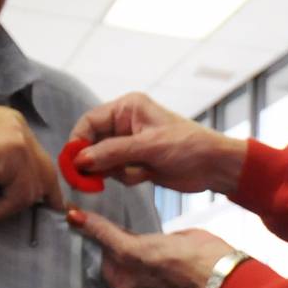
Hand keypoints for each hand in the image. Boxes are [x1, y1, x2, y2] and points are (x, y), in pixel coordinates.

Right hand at [0, 106, 61, 221]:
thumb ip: (1, 166)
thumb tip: (27, 193)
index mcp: (9, 121)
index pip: (38, 156)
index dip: (42, 182)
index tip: (49, 204)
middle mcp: (18, 125)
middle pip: (46, 170)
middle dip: (45, 196)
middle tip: (48, 215)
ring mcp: (18, 138)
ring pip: (34, 187)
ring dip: (6, 205)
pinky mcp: (14, 156)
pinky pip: (21, 196)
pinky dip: (0, 210)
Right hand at [68, 92, 245, 194]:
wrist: (214, 166)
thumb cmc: (188, 146)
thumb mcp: (148, 147)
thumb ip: (112, 152)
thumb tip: (79, 160)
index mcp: (128, 108)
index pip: (89, 122)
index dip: (78, 142)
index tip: (73, 163)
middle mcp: (125, 123)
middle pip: (92, 143)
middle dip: (94, 161)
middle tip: (90, 180)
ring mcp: (130, 143)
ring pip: (102, 160)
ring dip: (114, 171)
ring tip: (139, 171)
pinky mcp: (136, 162)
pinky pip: (116, 173)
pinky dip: (126, 178)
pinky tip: (146, 175)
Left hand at [68, 211, 231, 287]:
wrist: (211, 262)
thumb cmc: (173, 264)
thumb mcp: (131, 250)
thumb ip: (103, 233)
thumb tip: (73, 217)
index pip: (97, 262)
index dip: (87, 241)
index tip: (73, 219)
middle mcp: (132, 282)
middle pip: (107, 253)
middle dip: (98, 236)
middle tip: (81, 212)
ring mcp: (145, 266)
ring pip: (118, 244)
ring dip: (110, 230)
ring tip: (94, 213)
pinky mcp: (157, 251)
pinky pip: (132, 237)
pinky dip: (124, 228)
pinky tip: (117, 218)